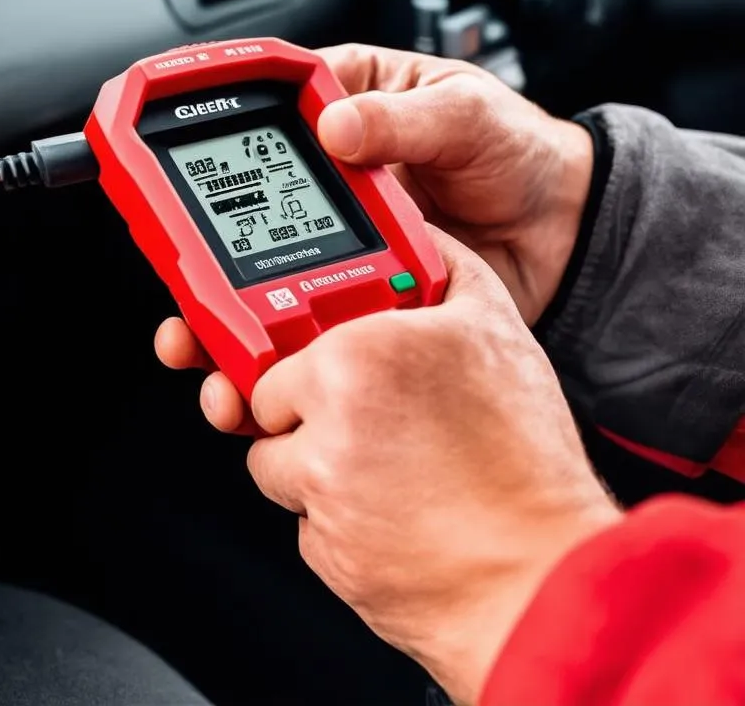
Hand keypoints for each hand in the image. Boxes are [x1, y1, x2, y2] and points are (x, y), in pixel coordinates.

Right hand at [154, 42, 594, 431]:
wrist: (567, 236)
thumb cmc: (519, 154)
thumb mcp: (466, 114)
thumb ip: (403, 118)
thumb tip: (338, 125)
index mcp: (347, 108)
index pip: (263, 107)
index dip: (209, 120)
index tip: (165, 144)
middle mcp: (330, 174)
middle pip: (241, 203)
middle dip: (196, 243)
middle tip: (176, 270)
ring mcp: (339, 233)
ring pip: (260, 267)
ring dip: (221, 308)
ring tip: (200, 342)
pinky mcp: (357, 285)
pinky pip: (304, 311)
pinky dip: (275, 343)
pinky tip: (255, 366)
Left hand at [167, 232, 619, 704]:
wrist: (544, 575)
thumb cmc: (524, 456)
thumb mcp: (495, 327)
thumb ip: (441, 264)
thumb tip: (411, 234)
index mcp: (353, 355)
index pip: (274, 345)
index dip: (305, 356)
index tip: (321, 364)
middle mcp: (324, 421)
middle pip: (265, 405)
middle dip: (301, 410)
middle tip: (365, 416)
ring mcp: (321, 494)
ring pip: (279, 467)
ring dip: (315, 465)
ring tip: (386, 464)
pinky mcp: (326, 553)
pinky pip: (309, 521)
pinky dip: (338, 516)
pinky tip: (392, 507)